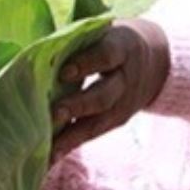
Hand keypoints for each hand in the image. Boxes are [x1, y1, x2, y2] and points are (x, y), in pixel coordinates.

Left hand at [51, 19, 169, 154]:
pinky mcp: (118, 120)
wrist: (155, 59)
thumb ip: (76, 40)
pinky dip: (72, 145)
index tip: (64, 72)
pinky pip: (94, 134)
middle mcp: (126, 78)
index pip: (106, 55)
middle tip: (54, 113)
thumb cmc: (111, 39)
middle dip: (79, 106)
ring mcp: (124, 103)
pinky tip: (51, 157)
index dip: (86, 63)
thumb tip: (33, 49)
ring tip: (48, 148)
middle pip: (104, 94)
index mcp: (121, 47)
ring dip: (72, 135)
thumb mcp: (103, 32)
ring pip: (99, 121)